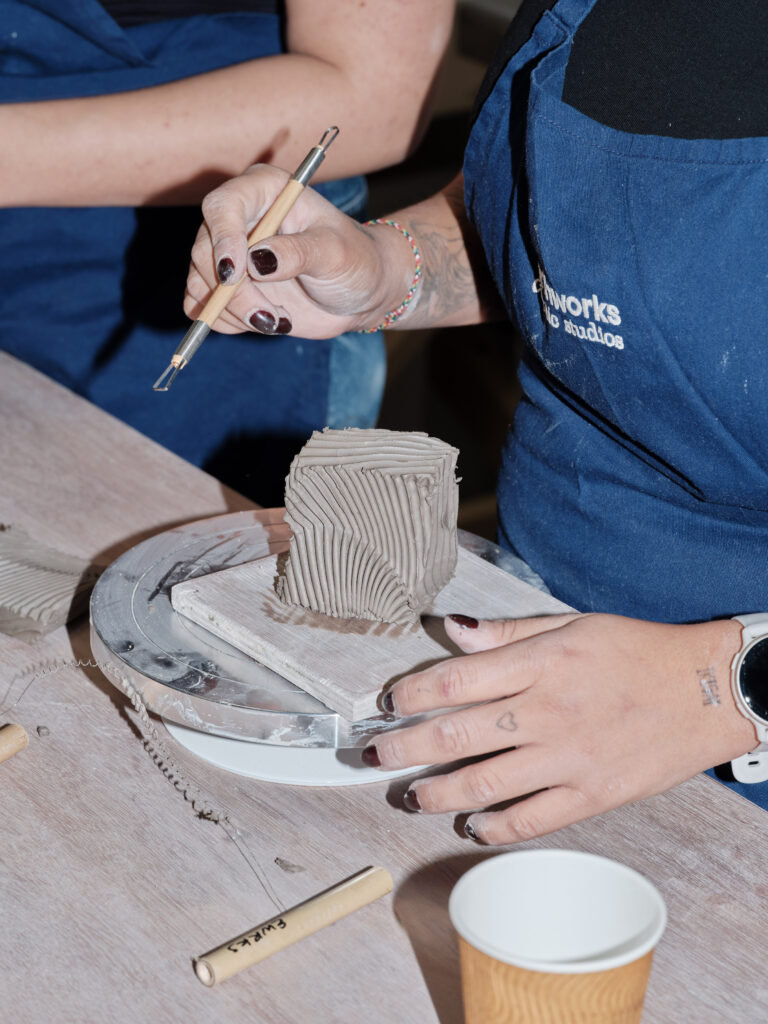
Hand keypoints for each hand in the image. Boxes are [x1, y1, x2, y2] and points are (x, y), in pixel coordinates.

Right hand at [184, 164, 412, 337]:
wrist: (359, 294)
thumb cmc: (355, 261)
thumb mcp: (335, 253)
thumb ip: (298, 253)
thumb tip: (256, 261)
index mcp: (264, 191)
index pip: (222, 206)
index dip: (223, 239)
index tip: (237, 274)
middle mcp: (238, 220)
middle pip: (204, 252)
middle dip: (234, 293)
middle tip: (271, 316)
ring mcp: (229, 255)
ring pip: (199, 285)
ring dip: (234, 312)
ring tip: (278, 319)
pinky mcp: (227, 289)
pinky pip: (204, 309)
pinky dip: (230, 323)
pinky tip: (267, 322)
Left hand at [365, 612, 753, 844]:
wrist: (708, 690)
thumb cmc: (638, 650)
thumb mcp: (572, 624)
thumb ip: (507, 631)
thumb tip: (451, 629)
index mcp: (540, 662)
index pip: (455, 681)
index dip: (411, 695)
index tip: (388, 705)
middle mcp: (547, 710)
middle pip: (457, 736)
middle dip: (405, 750)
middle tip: (375, 758)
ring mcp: (569, 757)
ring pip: (485, 784)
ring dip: (437, 794)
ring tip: (411, 797)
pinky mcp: (592, 794)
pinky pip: (532, 820)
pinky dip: (495, 829)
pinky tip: (471, 827)